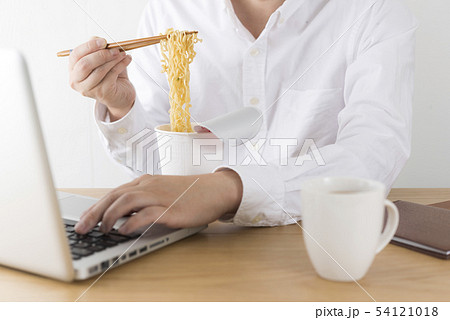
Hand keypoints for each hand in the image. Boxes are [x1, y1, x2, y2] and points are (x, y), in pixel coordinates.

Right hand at [68, 37, 135, 120]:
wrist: (120, 94)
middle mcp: (76, 81)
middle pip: (85, 64)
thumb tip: (98, 40)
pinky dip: (120, 65)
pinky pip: (111, 75)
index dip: (89, 46)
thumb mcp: (102, 59)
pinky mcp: (102, 93)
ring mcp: (88, 89)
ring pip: (100, 70)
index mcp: (73, 69)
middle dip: (101, 54)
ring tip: (123, 53)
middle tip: (115, 49)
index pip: (76, 55)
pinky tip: (127, 59)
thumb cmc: (109, 75)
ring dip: (113, 59)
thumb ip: (97, 48)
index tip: (103, 41)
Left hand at [74, 171, 242, 234]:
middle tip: (82, 229)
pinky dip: (131, 223)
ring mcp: (160, 196)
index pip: (114, 193)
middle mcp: (149, 186)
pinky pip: (145, 214)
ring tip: (103, 231)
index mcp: (145, 182)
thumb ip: (144, 200)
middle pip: (114, 197)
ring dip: (109, 217)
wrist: (215, 190)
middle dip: (94, 213)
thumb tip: (122, 217)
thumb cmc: (189, 194)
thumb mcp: (162, 192)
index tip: (83, 220)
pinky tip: (124, 231)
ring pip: (125, 202)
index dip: (95, 207)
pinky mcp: (170, 209)